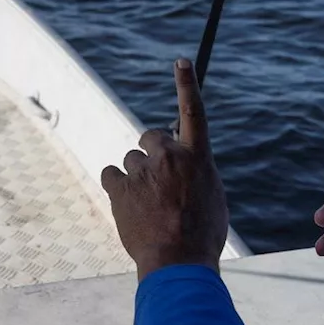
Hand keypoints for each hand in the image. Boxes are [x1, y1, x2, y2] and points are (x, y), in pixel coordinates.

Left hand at [101, 59, 229, 279]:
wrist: (178, 262)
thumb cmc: (201, 235)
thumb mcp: (212, 197)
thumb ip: (197, 171)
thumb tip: (184, 162)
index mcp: (198, 157)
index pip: (193, 112)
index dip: (187, 84)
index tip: (181, 61)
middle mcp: (170, 157)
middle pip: (150, 137)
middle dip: (151, 152)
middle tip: (158, 180)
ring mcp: (143, 171)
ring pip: (131, 161)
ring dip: (136, 177)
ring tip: (148, 206)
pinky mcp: (120, 187)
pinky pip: (111, 175)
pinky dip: (117, 188)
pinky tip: (128, 207)